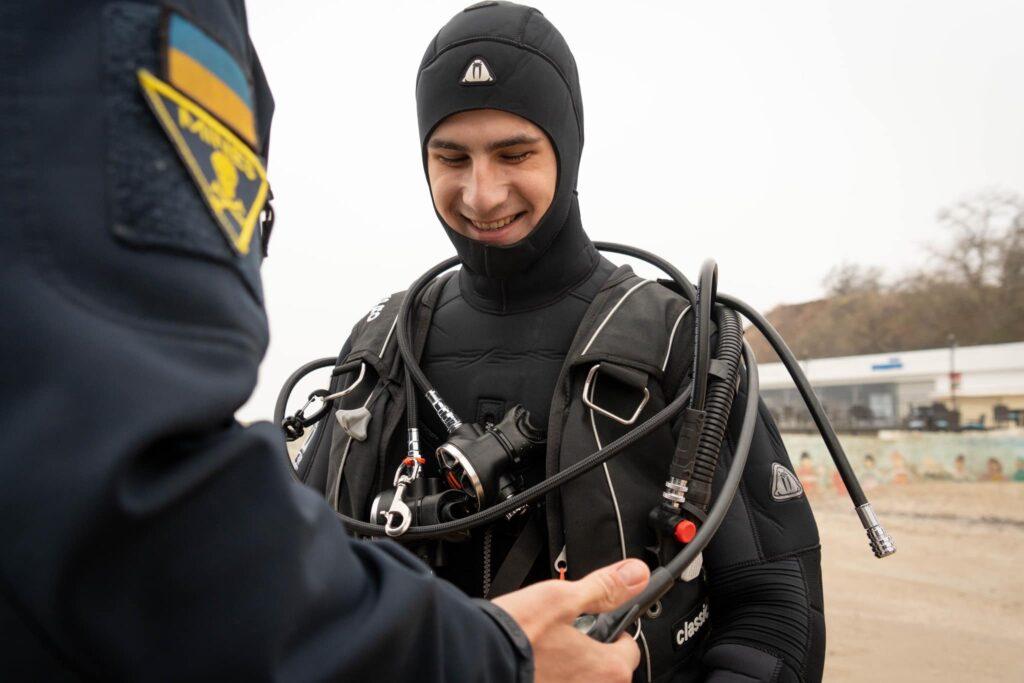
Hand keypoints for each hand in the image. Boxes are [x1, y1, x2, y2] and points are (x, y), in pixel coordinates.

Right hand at [493, 559, 650, 682]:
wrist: (473, 662)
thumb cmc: (515, 636)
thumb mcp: (561, 598)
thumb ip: (603, 588)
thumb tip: (634, 574)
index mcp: (608, 669)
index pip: (629, 650)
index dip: (615, 630)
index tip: (597, 622)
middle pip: (606, 671)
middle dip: (590, 652)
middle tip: (564, 634)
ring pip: (580, 681)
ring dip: (570, 669)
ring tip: (544, 650)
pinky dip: (551, 678)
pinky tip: (531, 666)